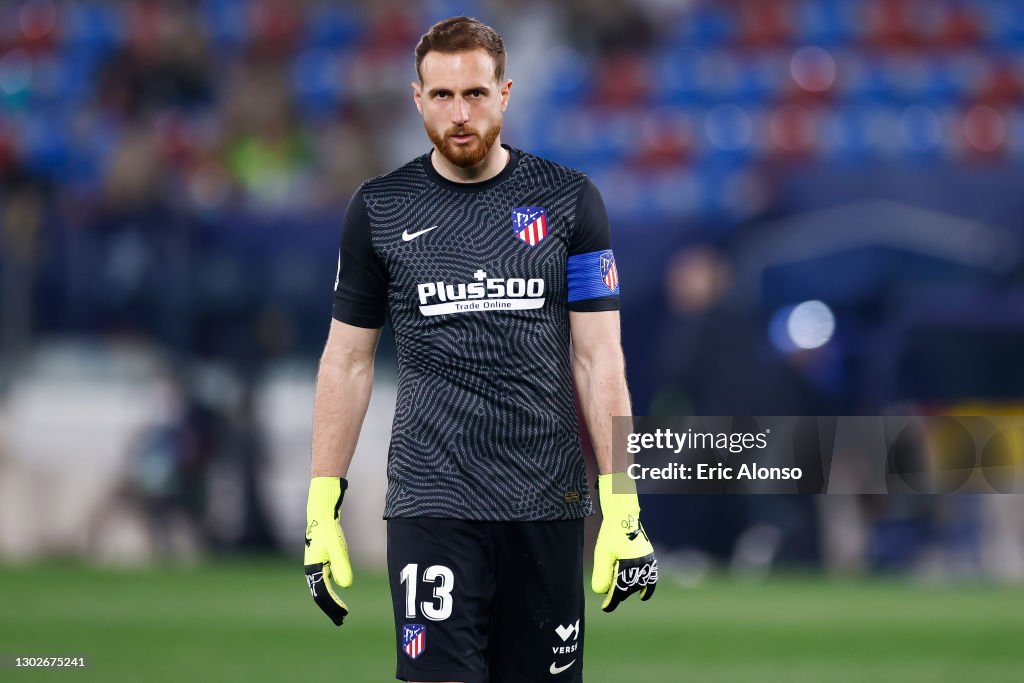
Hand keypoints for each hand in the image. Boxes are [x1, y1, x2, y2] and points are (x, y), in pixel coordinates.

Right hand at [304, 477, 352, 625]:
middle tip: (342, 621)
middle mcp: (312, 570)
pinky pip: (324, 582)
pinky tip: (338, 595)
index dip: (333, 606)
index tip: (344, 615)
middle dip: (330, 609)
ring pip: (321, 590)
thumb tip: (347, 586)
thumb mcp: (337, 548)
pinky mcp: (320, 562)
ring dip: (330, 602)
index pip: (322, 594)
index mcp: (312, 569)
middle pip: (320, 596)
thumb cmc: (328, 530)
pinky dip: (331, 592)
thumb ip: (341, 566)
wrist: (321, 514)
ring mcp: (315, 567)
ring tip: (341, 613)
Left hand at [591, 473, 657, 611]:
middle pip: (628, 588)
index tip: (605, 608)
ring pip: (638, 584)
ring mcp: (647, 562)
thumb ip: (601, 574)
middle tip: (608, 595)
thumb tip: (602, 592)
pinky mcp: (649, 557)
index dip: (611, 602)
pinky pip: (650, 577)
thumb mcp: (602, 554)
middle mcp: (641, 566)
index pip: (619, 591)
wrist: (623, 515)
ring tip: (619, 590)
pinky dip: (646, 587)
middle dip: (618, 592)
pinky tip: (642, 595)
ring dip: (628, 588)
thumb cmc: (611, 534)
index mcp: (628, 566)